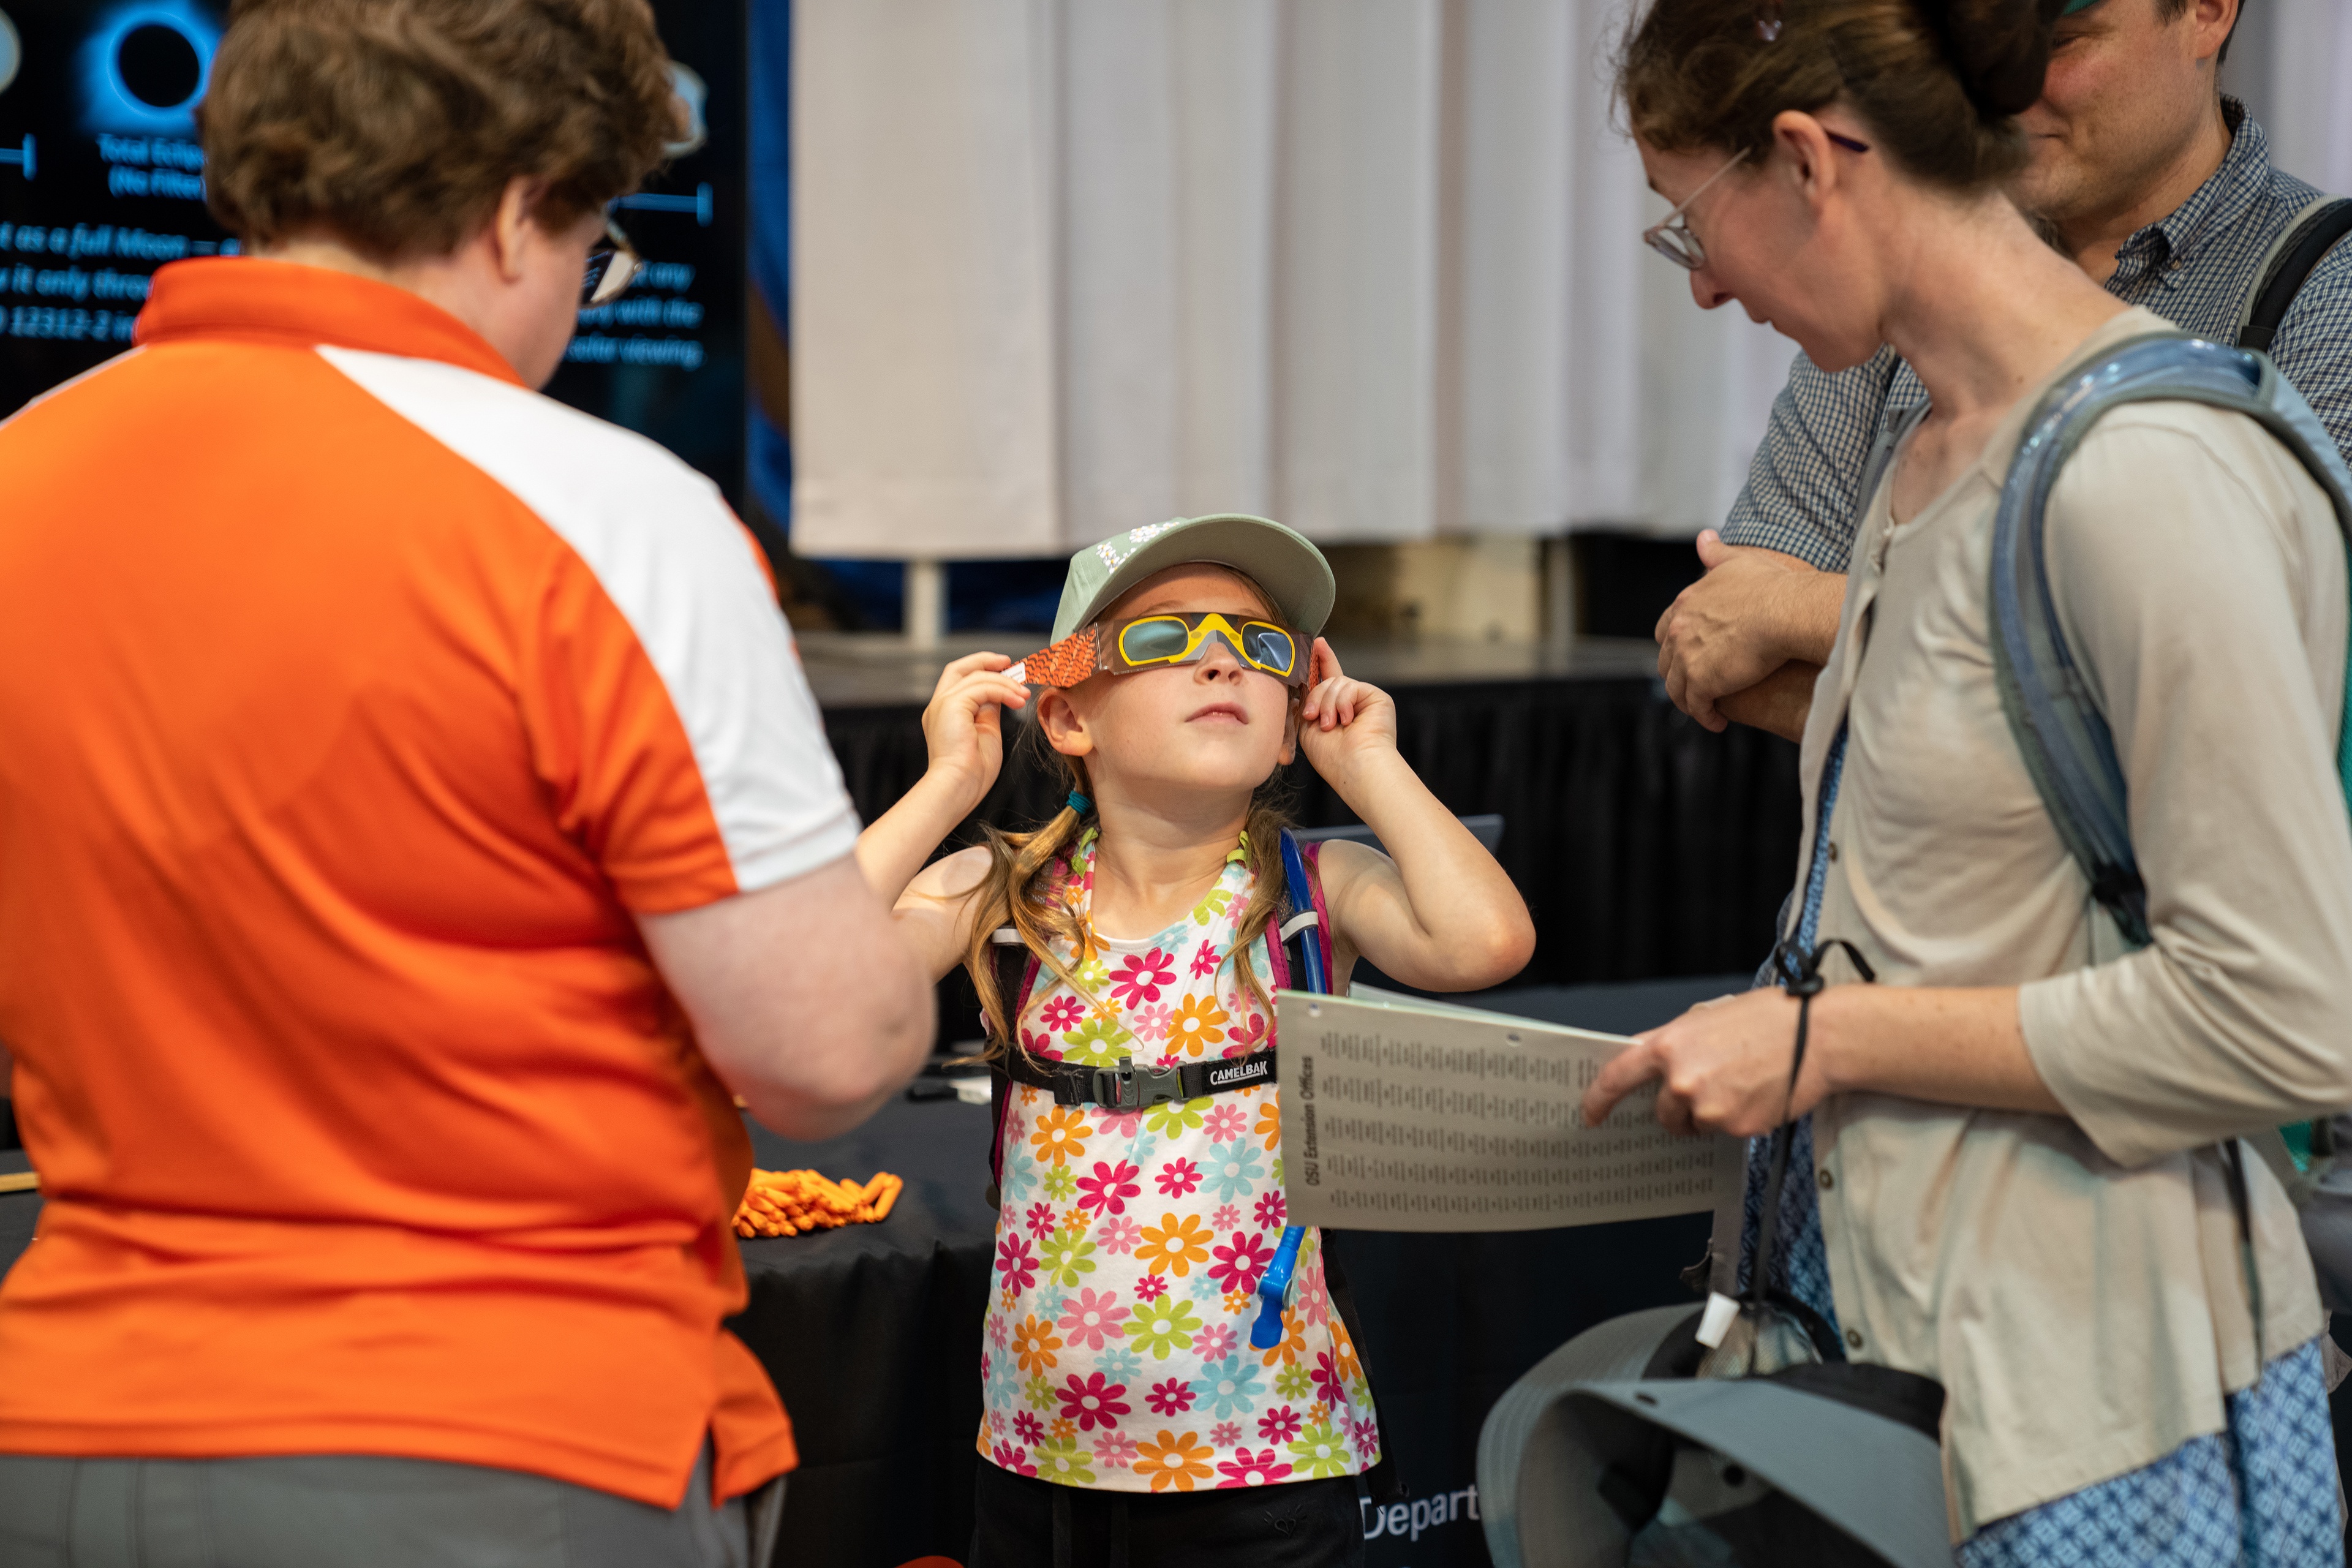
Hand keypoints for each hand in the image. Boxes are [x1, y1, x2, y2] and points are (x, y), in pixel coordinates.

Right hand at [919, 651, 1028, 810]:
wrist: (958, 787)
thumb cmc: (972, 772)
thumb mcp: (985, 732)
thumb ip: (989, 710)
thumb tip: (1002, 694)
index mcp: (944, 714)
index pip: (959, 680)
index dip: (981, 670)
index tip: (1005, 670)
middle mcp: (939, 706)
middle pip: (959, 668)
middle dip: (985, 661)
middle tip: (1010, 663)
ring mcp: (942, 704)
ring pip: (976, 677)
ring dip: (1006, 683)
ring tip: (1024, 695)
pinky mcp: (951, 705)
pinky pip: (983, 688)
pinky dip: (1004, 691)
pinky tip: (1018, 701)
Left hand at [1297, 639, 1397, 784]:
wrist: (1354, 765)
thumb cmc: (1330, 755)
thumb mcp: (1308, 726)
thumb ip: (1307, 703)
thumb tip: (1303, 684)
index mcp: (1332, 711)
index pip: (1325, 680)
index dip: (1320, 661)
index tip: (1315, 643)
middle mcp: (1349, 704)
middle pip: (1326, 681)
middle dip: (1315, 697)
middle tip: (1313, 717)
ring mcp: (1363, 699)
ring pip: (1336, 682)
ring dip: (1327, 704)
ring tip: (1330, 725)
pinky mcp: (1376, 696)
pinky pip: (1350, 685)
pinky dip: (1343, 703)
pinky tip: (1347, 720)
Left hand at [1582, 987, 1829, 1138]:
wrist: (1817, 1035)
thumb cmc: (1766, 1018)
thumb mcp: (1706, 1017)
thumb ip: (1673, 1043)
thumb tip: (1653, 1065)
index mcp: (1668, 1046)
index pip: (1616, 1078)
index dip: (1597, 1100)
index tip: (1590, 1115)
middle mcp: (1681, 1081)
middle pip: (1662, 1113)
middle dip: (1678, 1108)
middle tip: (1710, 1087)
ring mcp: (1708, 1108)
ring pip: (1696, 1124)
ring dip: (1710, 1113)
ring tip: (1742, 1083)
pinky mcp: (1737, 1127)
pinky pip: (1726, 1131)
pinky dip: (1739, 1118)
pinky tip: (1759, 1094)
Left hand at [1654, 532, 1819, 732]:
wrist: (1787, 611)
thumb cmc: (1772, 586)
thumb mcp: (1739, 562)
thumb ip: (1717, 553)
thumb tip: (1704, 537)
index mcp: (1686, 603)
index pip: (1666, 629)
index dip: (1675, 644)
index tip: (1687, 655)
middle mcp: (1680, 630)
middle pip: (1667, 660)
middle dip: (1678, 674)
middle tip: (1697, 685)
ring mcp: (1687, 656)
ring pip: (1676, 687)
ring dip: (1689, 700)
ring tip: (1706, 709)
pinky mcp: (1701, 681)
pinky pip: (1696, 706)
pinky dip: (1704, 715)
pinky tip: (1717, 721)